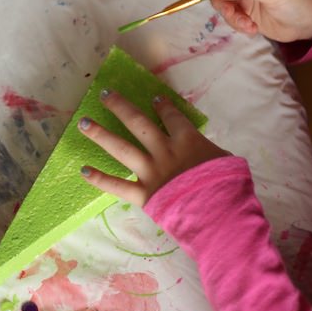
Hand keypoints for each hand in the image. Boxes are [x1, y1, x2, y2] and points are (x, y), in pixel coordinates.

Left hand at [79, 90, 227, 205]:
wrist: (220, 217)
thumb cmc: (228, 187)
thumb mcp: (224, 159)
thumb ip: (207, 150)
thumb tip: (201, 149)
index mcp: (186, 140)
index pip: (171, 116)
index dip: (162, 106)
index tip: (153, 98)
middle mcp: (164, 151)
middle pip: (138, 123)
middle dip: (120, 106)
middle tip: (104, 93)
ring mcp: (152, 172)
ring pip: (121, 149)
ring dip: (101, 134)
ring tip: (83, 122)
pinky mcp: (144, 195)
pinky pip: (118, 186)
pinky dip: (100, 179)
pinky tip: (83, 170)